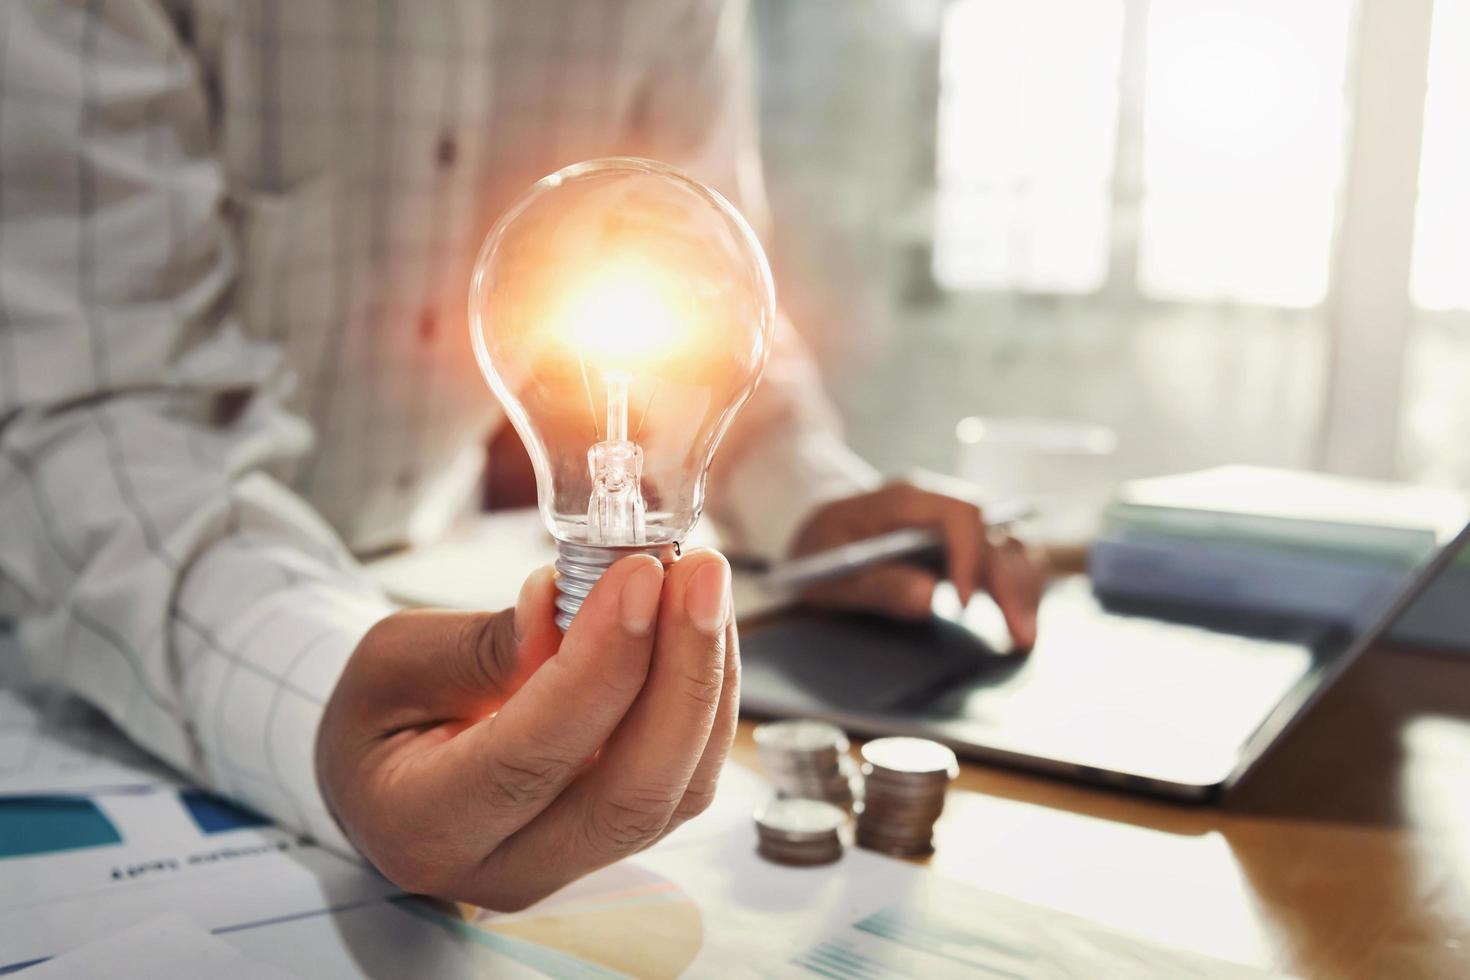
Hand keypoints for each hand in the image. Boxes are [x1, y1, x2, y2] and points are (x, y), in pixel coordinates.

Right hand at [316, 550, 737, 910]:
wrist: (388, 769)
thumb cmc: (383, 710)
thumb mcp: (392, 659)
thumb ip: (477, 646)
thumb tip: (558, 612)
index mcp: (424, 827)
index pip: (529, 760)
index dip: (599, 666)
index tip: (639, 575)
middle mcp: (506, 868)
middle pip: (628, 796)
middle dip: (683, 674)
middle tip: (700, 573)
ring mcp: (573, 865)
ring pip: (676, 791)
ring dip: (707, 678)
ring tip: (705, 581)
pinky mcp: (619, 838)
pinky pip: (687, 779)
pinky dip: (708, 696)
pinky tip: (702, 623)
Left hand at [789, 481, 1043, 647]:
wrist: (817, 531)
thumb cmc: (819, 552)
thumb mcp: (828, 576)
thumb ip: (876, 585)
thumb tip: (929, 599)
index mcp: (902, 499)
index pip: (959, 513)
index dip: (970, 556)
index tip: (963, 604)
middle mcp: (938, 503)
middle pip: (993, 532)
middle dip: (1010, 584)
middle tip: (1019, 636)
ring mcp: (953, 522)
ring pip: (1008, 543)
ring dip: (1024, 587)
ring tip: (1026, 637)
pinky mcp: (962, 543)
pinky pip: (1003, 557)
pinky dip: (1018, 586)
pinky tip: (1021, 621)